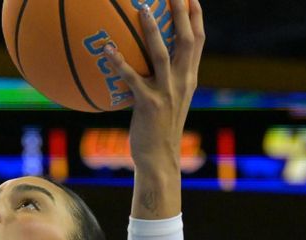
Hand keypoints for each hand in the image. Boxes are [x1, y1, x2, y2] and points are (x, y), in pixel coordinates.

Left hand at [106, 0, 204, 168]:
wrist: (159, 158)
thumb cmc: (158, 130)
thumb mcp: (169, 101)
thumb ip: (164, 80)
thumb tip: (147, 63)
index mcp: (188, 78)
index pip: (197, 41)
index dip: (195, 16)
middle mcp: (182, 81)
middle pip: (187, 39)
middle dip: (181, 12)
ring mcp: (167, 92)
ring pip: (161, 54)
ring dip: (152, 30)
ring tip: (142, 9)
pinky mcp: (148, 104)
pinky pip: (132, 79)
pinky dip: (119, 63)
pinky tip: (108, 50)